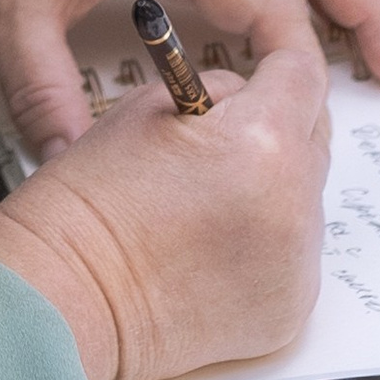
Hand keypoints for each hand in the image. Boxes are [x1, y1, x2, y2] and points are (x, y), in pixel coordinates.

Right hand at [0, 0, 330, 379]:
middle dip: (277, 130)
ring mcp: (297, 266)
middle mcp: (294, 205)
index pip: (303, 76)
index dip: (280, 67)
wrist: (66, 299)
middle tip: (221, 144)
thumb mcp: (145, 110)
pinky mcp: (290, 311)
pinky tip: (210, 249)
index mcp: (261, 142)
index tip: (269, 72)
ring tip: (204, 205)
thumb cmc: (86, 208)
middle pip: (314, 139)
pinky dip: (265, 247)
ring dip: (273, 191)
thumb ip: (215, 92)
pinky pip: (294, 258)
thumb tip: (248, 95)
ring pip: (305, 201)